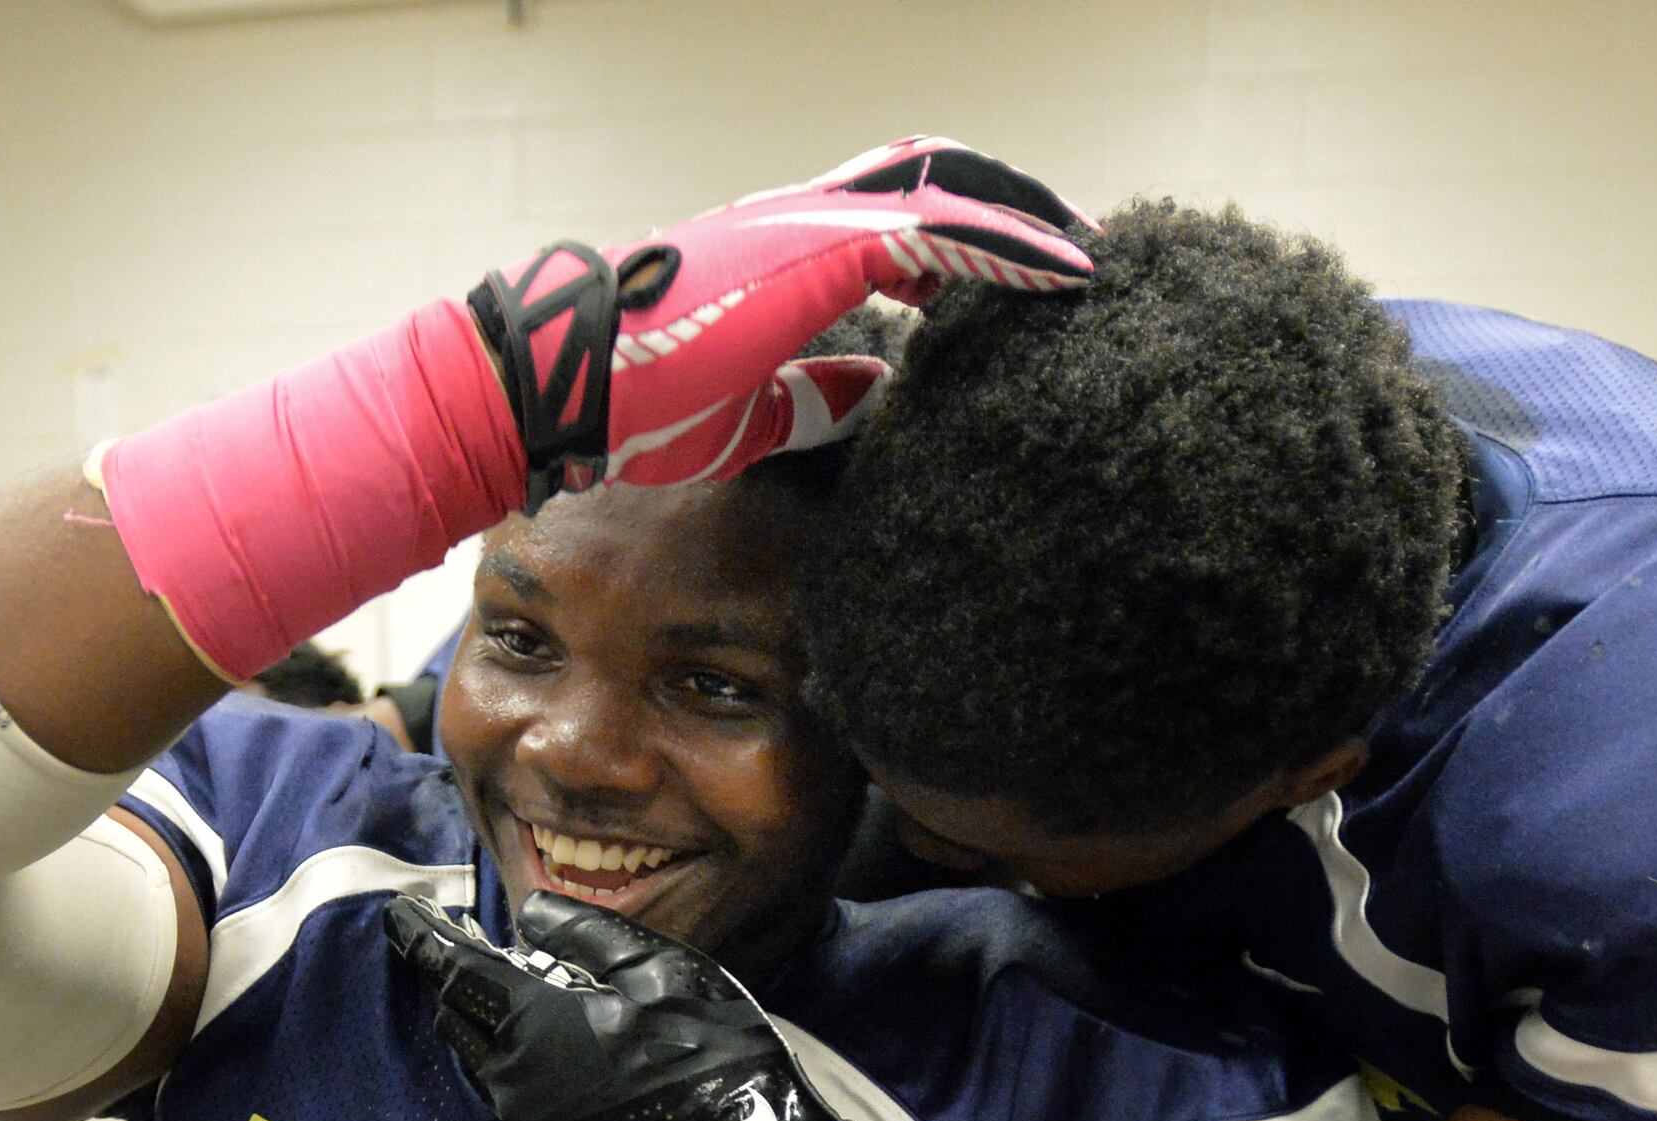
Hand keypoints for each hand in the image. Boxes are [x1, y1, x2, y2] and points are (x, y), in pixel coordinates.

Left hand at [386, 890, 835, 1120]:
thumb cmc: (713, 1054)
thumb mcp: (661, 970)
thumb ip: (584, 934)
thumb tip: (529, 916)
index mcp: (531, 1025)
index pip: (450, 970)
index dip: (423, 937)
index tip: (404, 912)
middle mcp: (511, 1079)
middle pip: (455, 1017)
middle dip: (453, 976)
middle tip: (465, 942)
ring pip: (478, 1059)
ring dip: (480, 1019)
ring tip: (508, 986)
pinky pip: (504, 1093)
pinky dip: (505, 1057)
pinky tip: (542, 1041)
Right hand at [472, 136, 1091, 501]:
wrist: (567, 381)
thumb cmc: (638, 400)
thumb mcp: (752, 409)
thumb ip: (818, 394)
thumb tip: (880, 394)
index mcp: (786, 251)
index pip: (899, 213)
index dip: (971, 231)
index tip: (1028, 269)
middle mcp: (803, 219)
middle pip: (935, 176)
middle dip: (1013, 204)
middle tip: (1077, 251)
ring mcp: (811, 226)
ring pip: (948, 188)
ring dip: (1025, 216)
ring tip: (1088, 252)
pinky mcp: (820, 251)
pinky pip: (939, 233)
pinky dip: (1006, 246)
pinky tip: (1059, 271)